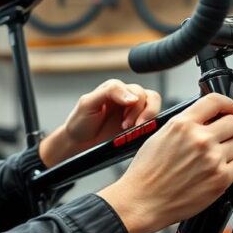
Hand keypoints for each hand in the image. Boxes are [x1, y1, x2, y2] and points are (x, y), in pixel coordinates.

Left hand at [39, 80, 160, 167]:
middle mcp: (126, 97)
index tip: (127, 120)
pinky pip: (153, 120)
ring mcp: (134, 110)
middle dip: (141, 113)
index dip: (134, 104)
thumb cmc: (80, 122)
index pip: (134, 89)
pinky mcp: (138, 124)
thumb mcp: (88, 103)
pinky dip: (150, 125)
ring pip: (153, 105)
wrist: (78, 143)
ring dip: (148, 117)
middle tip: (128, 126)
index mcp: (115, 89)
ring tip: (134, 130)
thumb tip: (133, 97)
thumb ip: (110, 92)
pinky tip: (138, 133)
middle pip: (148, 96)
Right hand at [97, 94, 232, 232]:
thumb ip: (185, 125)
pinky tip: (222, 170)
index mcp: (182, 124)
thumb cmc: (146, 172)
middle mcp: (199, 138)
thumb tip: (206, 120)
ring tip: (220, 157)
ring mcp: (212, 159)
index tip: (230, 109)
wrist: (142, 200)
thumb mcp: (160, 136)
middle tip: (225, 137)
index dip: (227, 104)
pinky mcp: (220, 179)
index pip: (215, 101)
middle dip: (231, 129)